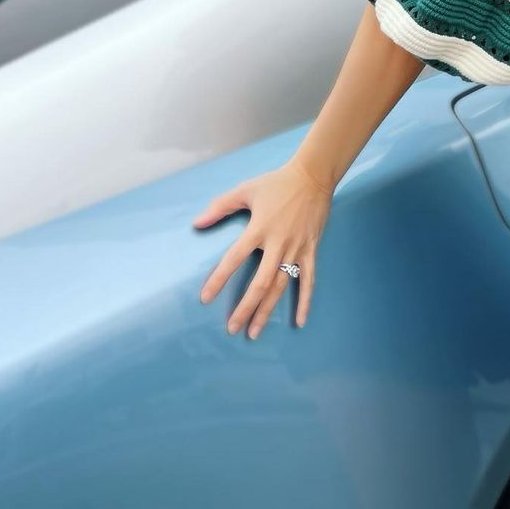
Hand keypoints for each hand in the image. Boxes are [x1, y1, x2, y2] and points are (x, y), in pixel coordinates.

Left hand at [191, 158, 333, 337]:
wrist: (313, 176)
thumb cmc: (277, 183)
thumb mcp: (246, 190)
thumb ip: (220, 206)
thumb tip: (196, 223)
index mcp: (259, 228)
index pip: (234, 258)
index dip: (219, 279)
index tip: (206, 298)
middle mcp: (278, 243)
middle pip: (260, 282)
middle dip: (246, 307)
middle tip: (232, 328)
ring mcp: (296, 248)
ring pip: (281, 286)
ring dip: (267, 310)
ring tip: (254, 332)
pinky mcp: (311, 250)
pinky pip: (309, 281)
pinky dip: (305, 302)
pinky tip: (299, 322)